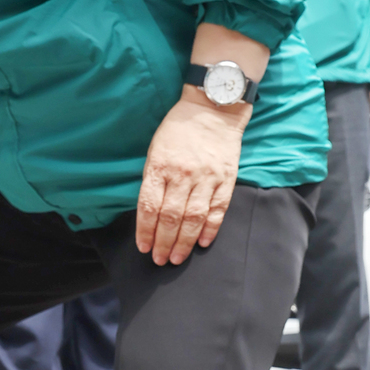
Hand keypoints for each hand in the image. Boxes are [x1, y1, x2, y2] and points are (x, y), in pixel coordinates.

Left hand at [136, 89, 247, 265]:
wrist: (212, 109)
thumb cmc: (178, 130)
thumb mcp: (155, 149)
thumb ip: (153, 179)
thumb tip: (150, 212)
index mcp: (160, 166)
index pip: (149, 206)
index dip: (145, 231)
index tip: (143, 247)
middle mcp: (183, 174)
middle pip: (171, 217)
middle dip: (163, 242)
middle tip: (159, 260)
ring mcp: (206, 178)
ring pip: (193, 218)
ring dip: (184, 242)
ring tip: (177, 257)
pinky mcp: (225, 179)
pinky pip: (217, 209)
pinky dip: (210, 228)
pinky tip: (202, 242)